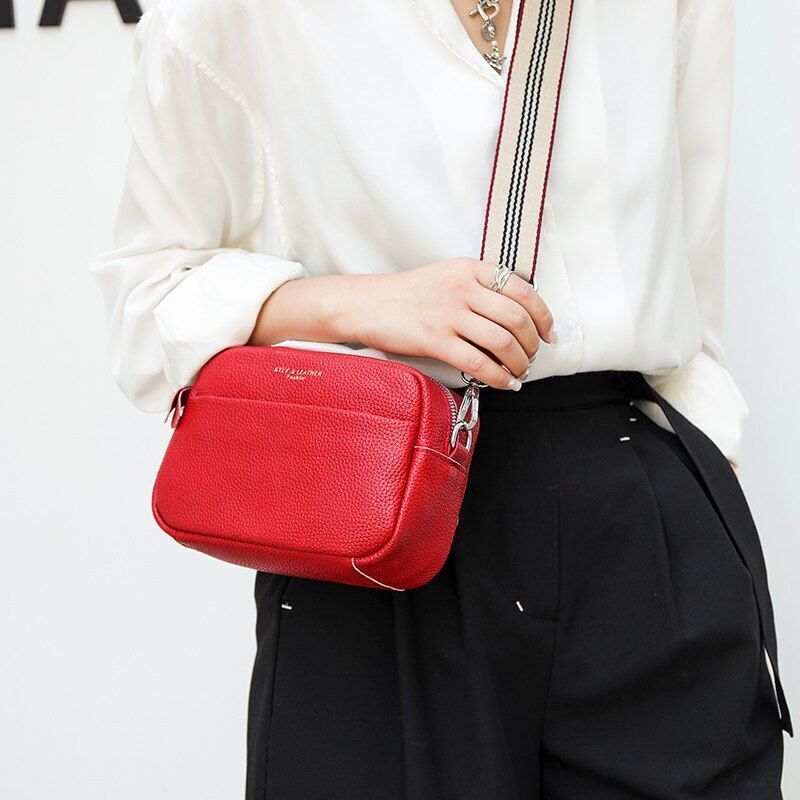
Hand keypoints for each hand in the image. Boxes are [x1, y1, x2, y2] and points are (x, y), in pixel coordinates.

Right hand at [249, 258, 555, 390]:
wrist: (366, 304)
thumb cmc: (409, 294)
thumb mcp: (448, 276)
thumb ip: (481, 287)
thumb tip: (518, 316)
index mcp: (470, 268)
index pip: (524, 290)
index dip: (544, 316)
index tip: (549, 334)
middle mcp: (463, 287)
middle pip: (517, 319)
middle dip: (533, 345)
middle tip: (532, 358)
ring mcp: (448, 313)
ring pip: (502, 342)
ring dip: (518, 362)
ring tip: (519, 372)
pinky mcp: (434, 339)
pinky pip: (478, 362)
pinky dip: (498, 377)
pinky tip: (503, 383)